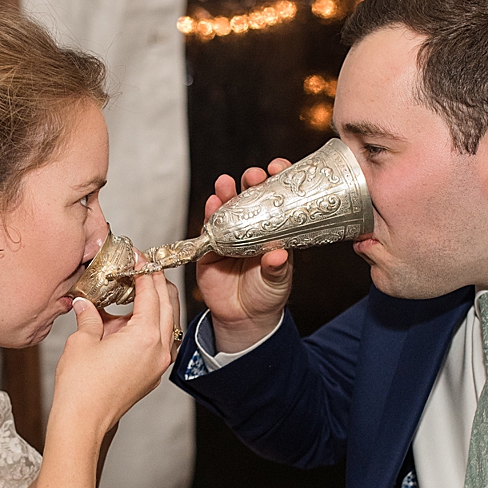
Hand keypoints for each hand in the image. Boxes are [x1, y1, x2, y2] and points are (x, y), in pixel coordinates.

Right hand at [49, 270, 179, 440]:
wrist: (83, 423)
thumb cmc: (81, 387)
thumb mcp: (82, 341)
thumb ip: (90, 317)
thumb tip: (86, 303)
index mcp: (146, 336)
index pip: (153, 293)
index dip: (146, 271)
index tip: (139, 259)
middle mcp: (160, 350)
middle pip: (169, 305)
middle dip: (157, 284)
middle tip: (143, 269)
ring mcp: (158, 364)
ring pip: (169, 324)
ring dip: (157, 305)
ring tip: (136, 292)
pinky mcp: (152, 375)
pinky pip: (161, 341)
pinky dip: (152, 325)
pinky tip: (132, 321)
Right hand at [196, 159, 292, 352]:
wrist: (244, 318)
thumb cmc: (267, 295)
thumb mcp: (278, 281)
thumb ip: (276, 268)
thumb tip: (278, 255)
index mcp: (274, 229)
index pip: (277, 197)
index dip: (278, 179)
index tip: (279, 168)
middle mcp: (251, 227)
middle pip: (251, 196)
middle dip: (251, 182)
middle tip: (254, 176)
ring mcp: (229, 234)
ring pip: (227, 207)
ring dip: (226, 193)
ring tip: (226, 184)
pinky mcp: (210, 247)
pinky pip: (207, 228)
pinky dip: (209, 214)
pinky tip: (211, 204)